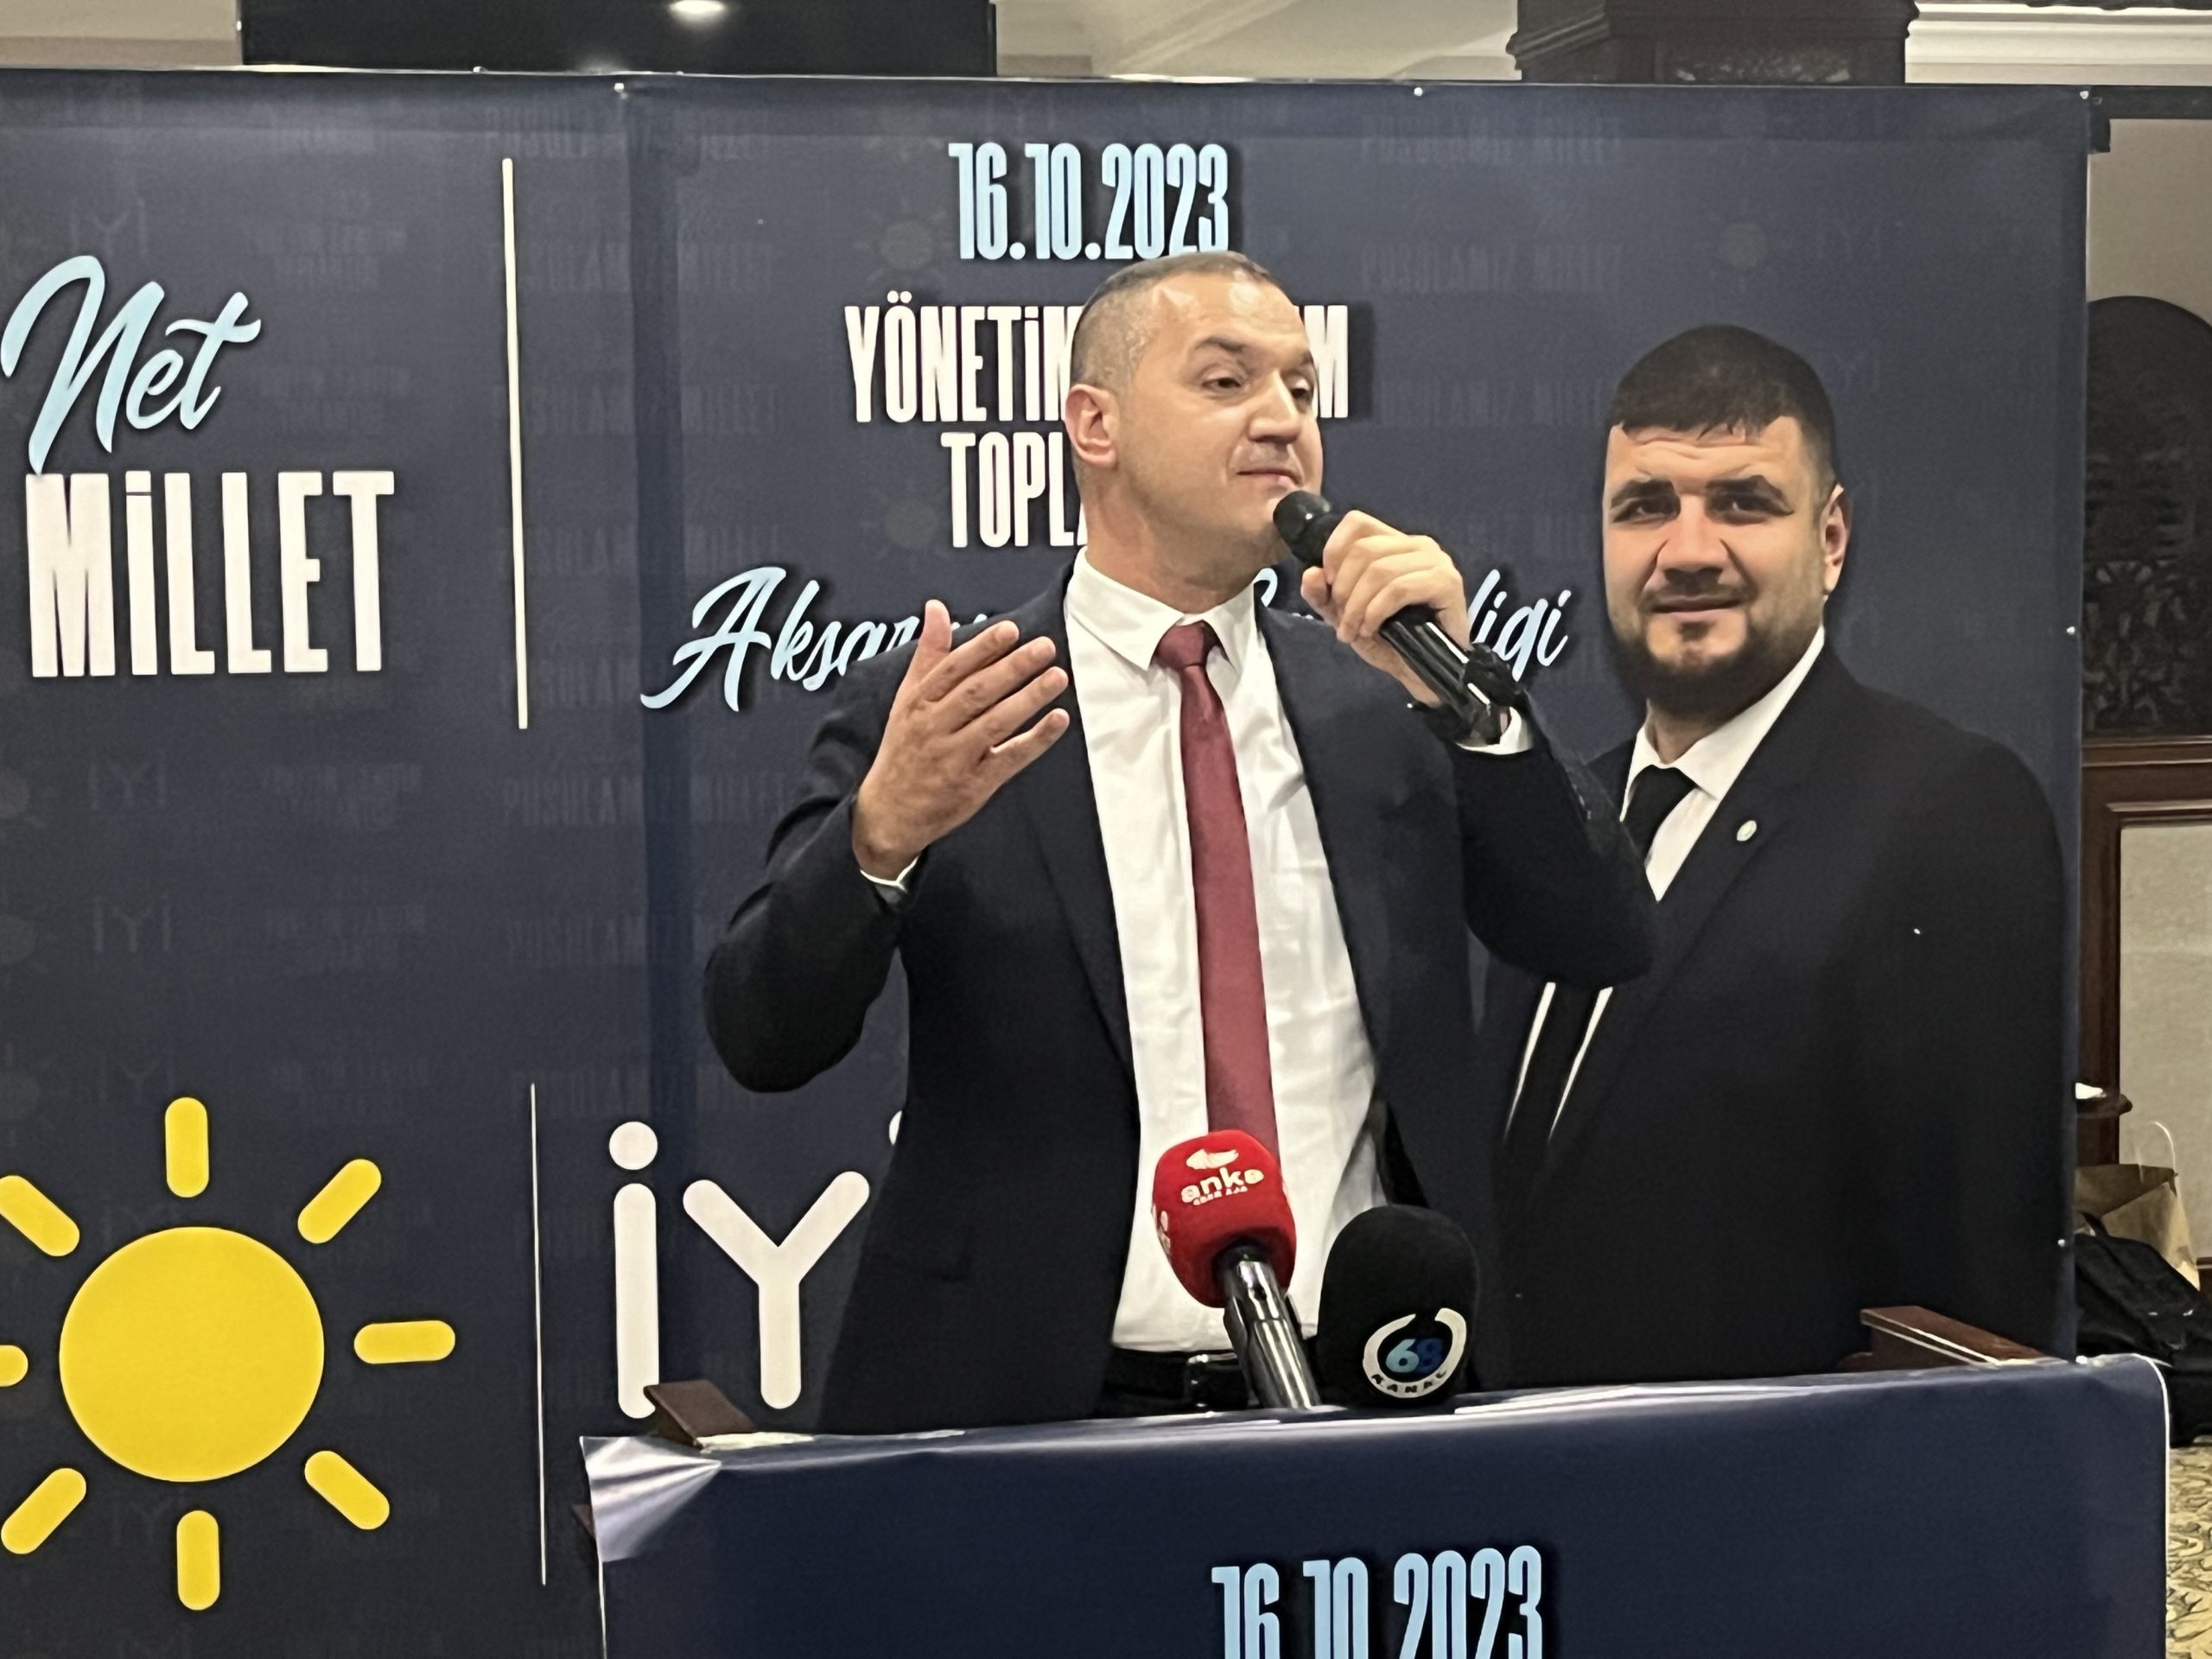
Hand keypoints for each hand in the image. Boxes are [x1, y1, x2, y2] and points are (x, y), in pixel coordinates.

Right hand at [851, 601, 1070, 877]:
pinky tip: (1058, 720)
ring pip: (996, 723)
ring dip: (1029, 698)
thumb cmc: (904, 749)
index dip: (983, 648)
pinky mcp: (974, 784)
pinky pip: (1009, 758)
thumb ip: (928, 653)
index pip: (953, 669)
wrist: (889, 813)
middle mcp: (935, 728)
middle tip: (1044, 647)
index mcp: (918, 703)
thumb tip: (936, 608)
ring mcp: (955, 757)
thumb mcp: (907, 699)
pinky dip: (1035, 739)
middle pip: (977, 692)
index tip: (1010, 631)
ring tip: (1057, 676)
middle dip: (1013, 668)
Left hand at [1297, 512, 1472, 706]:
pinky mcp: (1447, 583)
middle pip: (1364, 549)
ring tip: (1353, 631)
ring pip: (1379, 570)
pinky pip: (1398, 589)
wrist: (1424, 672)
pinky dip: (1376, 612)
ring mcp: (1436, 561)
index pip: (1357, 523)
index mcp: (1395, 543)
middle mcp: (1418, 544)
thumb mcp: (1345, 615)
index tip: (1329, 586)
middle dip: (1343, 588)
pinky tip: (1372, 630)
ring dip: (1357, 606)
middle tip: (1343, 620)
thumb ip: (1323, 594)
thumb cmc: (1390, 639)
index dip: (1334, 551)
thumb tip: (1311, 573)